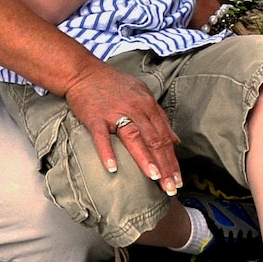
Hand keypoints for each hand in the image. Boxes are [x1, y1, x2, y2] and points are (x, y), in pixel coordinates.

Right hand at [63, 60, 182, 192]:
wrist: (84, 73)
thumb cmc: (114, 85)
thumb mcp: (142, 94)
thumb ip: (159, 117)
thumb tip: (175, 140)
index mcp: (147, 104)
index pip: (164, 136)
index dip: (172, 159)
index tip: (178, 180)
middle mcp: (135, 108)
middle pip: (154, 140)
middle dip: (165, 165)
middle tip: (172, 188)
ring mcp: (114, 113)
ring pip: (134, 137)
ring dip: (145, 158)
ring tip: (155, 177)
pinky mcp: (95, 117)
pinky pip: (102, 137)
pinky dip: (107, 152)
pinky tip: (113, 168)